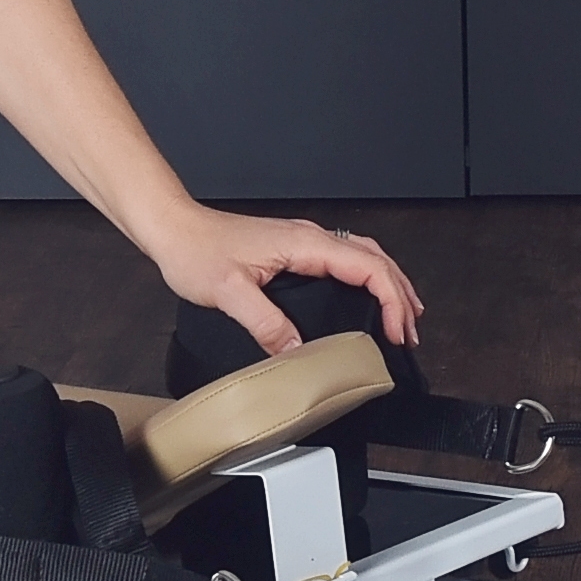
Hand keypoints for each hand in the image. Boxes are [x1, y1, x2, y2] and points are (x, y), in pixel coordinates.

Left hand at [150, 204, 421, 357]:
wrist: (171, 227)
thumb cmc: (194, 250)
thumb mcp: (229, 292)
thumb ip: (266, 323)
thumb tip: (299, 353)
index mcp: (305, 243)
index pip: (369, 268)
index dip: (393, 301)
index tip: (398, 332)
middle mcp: (310, 237)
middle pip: (376, 261)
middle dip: (401, 296)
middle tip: (409, 335)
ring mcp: (302, 241)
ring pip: (364, 257)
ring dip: (388, 285)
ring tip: (402, 318)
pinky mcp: (292, 248)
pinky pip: (344, 260)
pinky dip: (367, 278)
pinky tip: (365, 296)